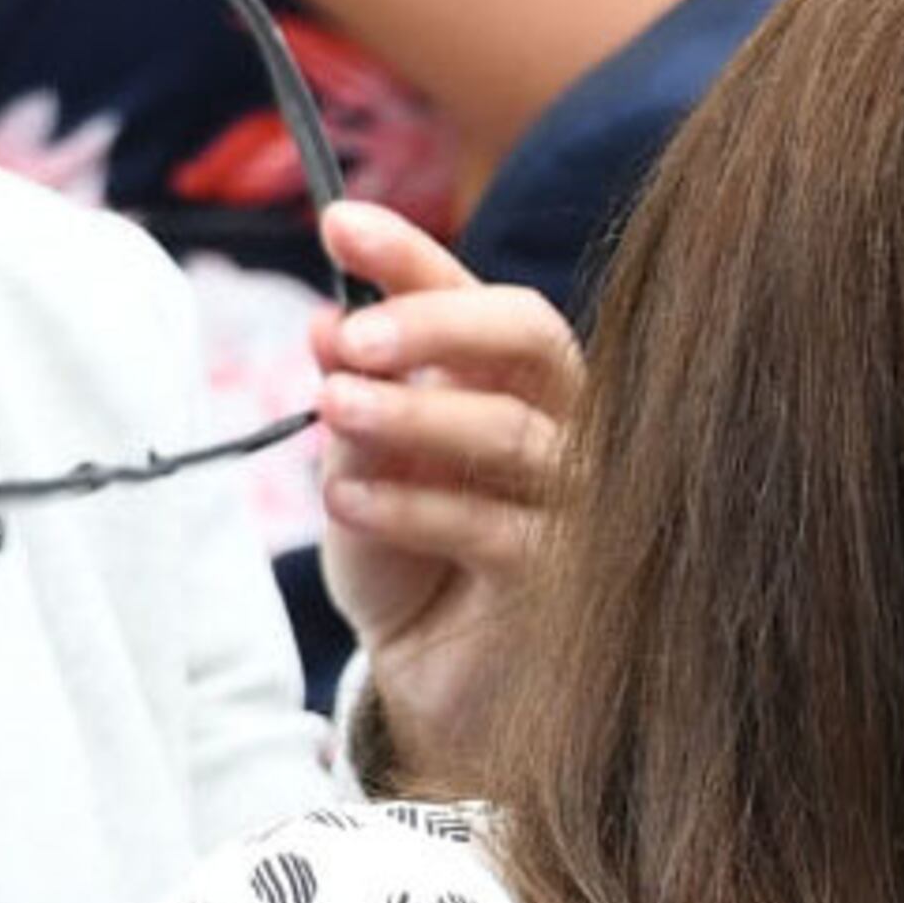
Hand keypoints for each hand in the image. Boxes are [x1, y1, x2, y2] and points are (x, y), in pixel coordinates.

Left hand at [309, 201, 581, 779]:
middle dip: (439, 322)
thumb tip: (328, 325)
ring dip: (415, 414)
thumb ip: (355, 395)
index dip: (411, 256)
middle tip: (350, 336)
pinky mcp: (568, 579)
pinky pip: (497, 527)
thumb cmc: (406, 558)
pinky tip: (348, 499)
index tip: (337, 224)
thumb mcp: (360, 462)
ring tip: (332, 409)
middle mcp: (560, 424)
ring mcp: (575, 500)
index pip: (477, 296)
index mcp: (510, 381)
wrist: (432, 677)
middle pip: (534, 338)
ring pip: (517, 432)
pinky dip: (414, 505)